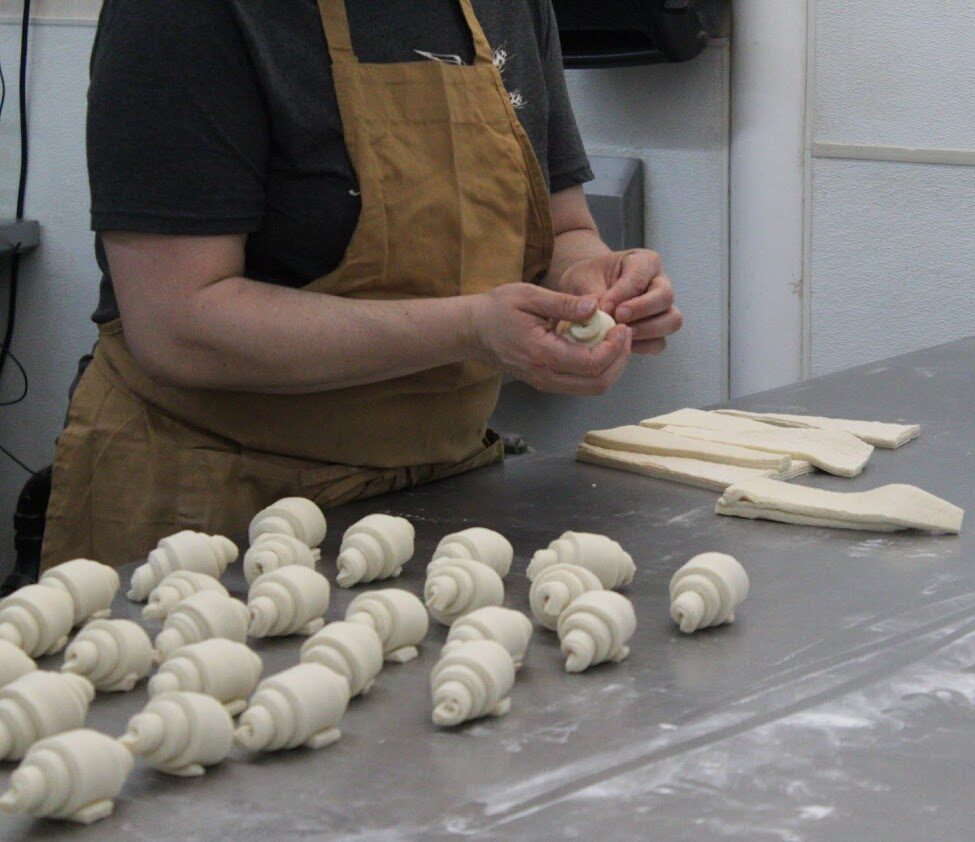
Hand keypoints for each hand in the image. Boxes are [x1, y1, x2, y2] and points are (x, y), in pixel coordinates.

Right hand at [467, 284, 631, 394]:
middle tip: (625, 333)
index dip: (615, 347)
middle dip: (619, 359)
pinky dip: (598, 369)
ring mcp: (545, 383)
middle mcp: (545, 376)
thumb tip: (595, 307)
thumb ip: (563, 303)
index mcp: (542, 353)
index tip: (621, 326)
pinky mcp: (546, 383)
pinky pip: (581, 384)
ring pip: (592, 388)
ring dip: (612, 366)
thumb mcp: (529, 296)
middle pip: (598, 383)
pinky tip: (599, 346)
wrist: (473, 330)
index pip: (591, 363)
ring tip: (616, 340)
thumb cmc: (498, 309)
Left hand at [559, 250, 682, 354]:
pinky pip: (659, 342)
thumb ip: (592, 294)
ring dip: (645, 330)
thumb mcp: (583, 279)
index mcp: (644, 262)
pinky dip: (642, 346)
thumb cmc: (588, 279)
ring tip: (620, 334)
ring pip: (671, 320)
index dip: (622, 295)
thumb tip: (600, 313)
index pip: (640, 277)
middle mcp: (659, 283)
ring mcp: (662, 308)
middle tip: (617, 318)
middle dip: (641, 311)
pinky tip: (622, 344)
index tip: (604, 307)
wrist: (586, 289)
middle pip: (665, 297)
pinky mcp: (657, 330)